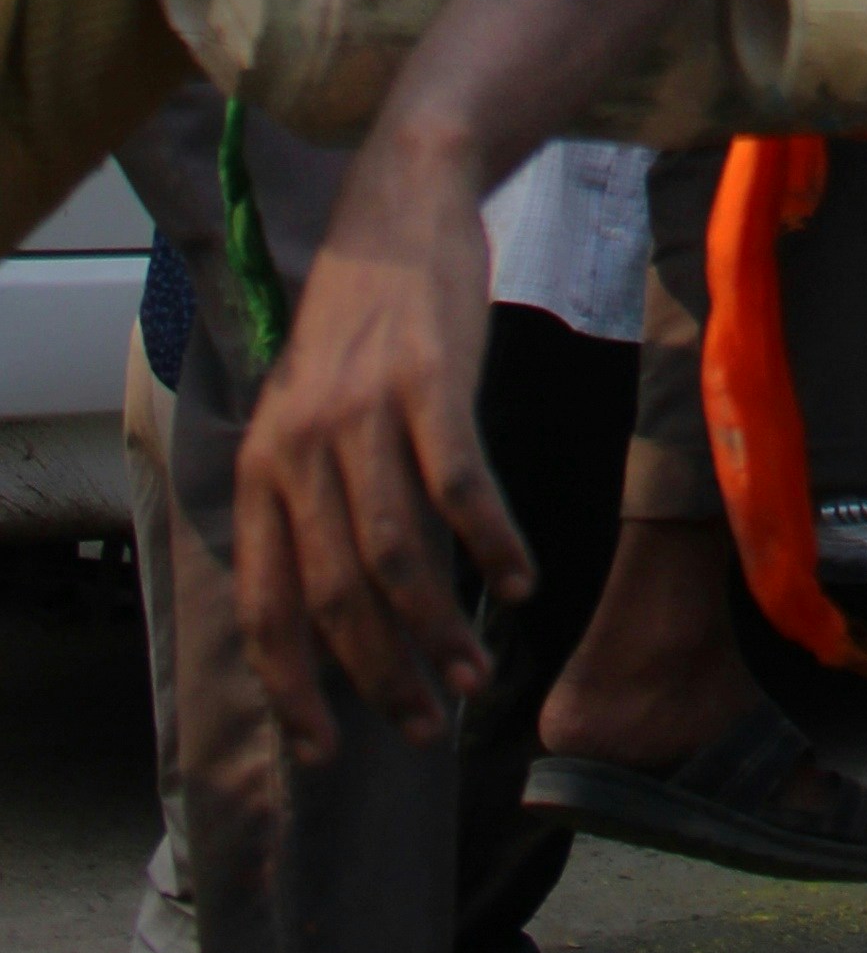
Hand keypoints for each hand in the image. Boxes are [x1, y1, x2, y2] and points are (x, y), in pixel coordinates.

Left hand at [232, 119, 525, 756]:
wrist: (401, 203)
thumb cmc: (363, 322)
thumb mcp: (307, 411)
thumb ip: (310, 498)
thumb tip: (342, 609)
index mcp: (261, 465)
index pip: (265, 604)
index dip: (295, 686)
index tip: (329, 748)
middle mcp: (299, 446)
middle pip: (335, 594)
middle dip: (382, 675)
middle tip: (426, 724)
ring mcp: (364, 412)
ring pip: (396, 554)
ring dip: (438, 629)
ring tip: (474, 675)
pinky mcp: (429, 381)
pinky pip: (460, 487)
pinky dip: (491, 544)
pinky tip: (518, 581)